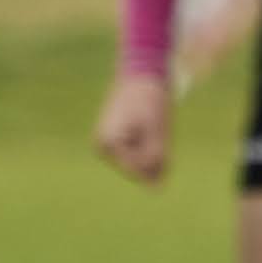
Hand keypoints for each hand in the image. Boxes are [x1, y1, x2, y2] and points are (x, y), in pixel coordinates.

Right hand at [94, 66, 173, 185]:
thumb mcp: (159, 133)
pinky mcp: (115, 140)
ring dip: (152, 149)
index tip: (153, 125)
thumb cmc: (151, 100)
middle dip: (153, 154)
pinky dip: (148, 145)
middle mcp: (101, 146)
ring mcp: (106, 144)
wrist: (143, 72)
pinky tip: (147, 126)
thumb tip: (156, 190)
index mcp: (107, 143)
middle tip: (153, 124)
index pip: (139, 169)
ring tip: (150, 124)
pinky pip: (137, 153)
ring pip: (139, 162)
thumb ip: (157, 163)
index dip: (156, 152)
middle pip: (138, 168)